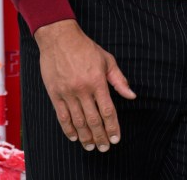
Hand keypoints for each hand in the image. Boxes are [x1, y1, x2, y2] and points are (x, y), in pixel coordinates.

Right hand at [34, 19, 136, 151]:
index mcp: (98, 81)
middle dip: (100, 136)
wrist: (59, 39)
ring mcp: (67, 93)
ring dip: (85, 136)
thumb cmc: (86, 48)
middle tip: (105, 147)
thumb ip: (119, 80)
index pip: (107, 110)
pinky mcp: (54, 94)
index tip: (116, 138)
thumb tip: (132, 95)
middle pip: (93, 119)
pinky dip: (68, 129)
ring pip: (77, 121)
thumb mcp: (107, 60)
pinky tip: (75, 137)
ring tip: (91, 147)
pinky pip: (62, 116)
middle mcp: (82, 90)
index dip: (112, 126)